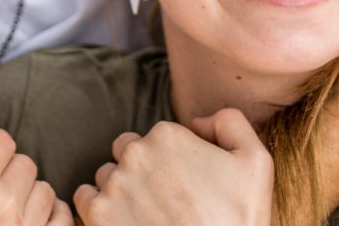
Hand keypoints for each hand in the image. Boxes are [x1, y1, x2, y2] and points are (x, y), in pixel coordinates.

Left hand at [74, 109, 272, 225]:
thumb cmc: (238, 221)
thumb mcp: (256, 161)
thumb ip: (229, 122)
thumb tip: (197, 122)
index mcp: (167, 135)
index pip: (156, 137)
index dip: (170, 160)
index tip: (184, 184)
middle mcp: (136, 153)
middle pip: (127, 151)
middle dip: (141, 170)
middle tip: (163, 200)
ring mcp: (114, 185)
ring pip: (106, 174)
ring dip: (119, 189)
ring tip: (143, 215)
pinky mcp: (98, 217)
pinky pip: (83, 199)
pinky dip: (96, 208)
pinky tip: (121, 222)